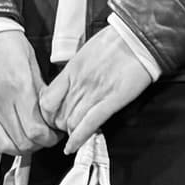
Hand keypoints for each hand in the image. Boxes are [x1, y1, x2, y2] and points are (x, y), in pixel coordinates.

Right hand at [0, 30, 57, 155]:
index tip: (53, 133)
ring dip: (18, 147)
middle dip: (37, 145)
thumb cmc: (4, 41)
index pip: (36, 130)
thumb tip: (50, 111)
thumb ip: (40, 90)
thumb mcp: (31, 61)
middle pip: (21, 143)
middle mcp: (0, 101)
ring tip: (26, 138)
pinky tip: (9, 127)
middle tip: (44, 137)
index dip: (49, 138)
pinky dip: (1, 136)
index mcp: (19, 87)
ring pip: (3, 145)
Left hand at [48, 24, 154, 150]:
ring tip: (74, 134)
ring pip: (71, 122)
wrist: (137, 37)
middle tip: (65, 127)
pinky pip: (89, 124)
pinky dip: (79, 138)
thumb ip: (76, 71)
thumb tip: (70, 85)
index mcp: (72, 69)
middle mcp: (79, 83)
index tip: (52, 116)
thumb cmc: (116, 40)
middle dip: (59, 125)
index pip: (47, 100)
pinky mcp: (111, 101)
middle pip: (58, 115)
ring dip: (70, 132)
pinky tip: (72, 147)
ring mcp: (94, 93)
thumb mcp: (87, 52)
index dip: (47, 113)